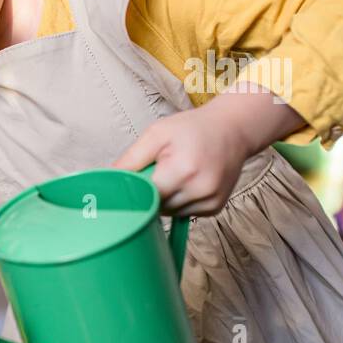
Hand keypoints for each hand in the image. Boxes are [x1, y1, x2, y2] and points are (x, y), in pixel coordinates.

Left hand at [112, 85, 306, 216]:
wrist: (233, 129)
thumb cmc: (192, 128)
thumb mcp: (156, 134)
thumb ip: (131, 159)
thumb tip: (108, 179)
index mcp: (182, 170)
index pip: (145, 196)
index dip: (134, 192)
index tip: (127, 185)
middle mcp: (200, 189)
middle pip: (156, 207)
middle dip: (149, 194)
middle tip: (155, 172)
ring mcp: (210, 201)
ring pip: (170, 213)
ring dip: (164, 200)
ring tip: (173, 174)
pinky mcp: (215, 208)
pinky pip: (186, 213)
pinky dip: (180, 202)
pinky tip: (185, 183)